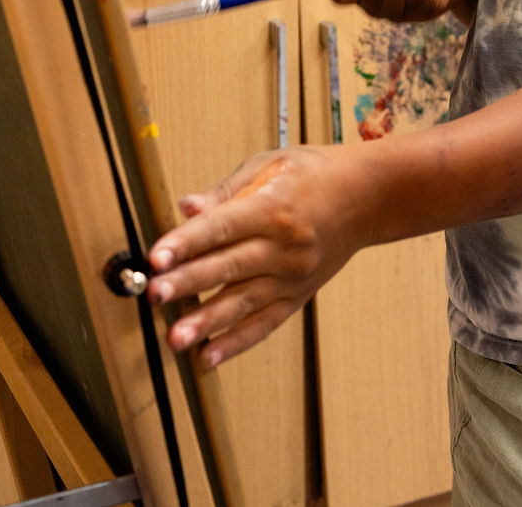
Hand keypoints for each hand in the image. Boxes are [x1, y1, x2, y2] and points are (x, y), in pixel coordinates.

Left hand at [147, 146, 368, 368]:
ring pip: (244, 302)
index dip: (187, 242)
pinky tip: (208, 357)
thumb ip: (225, 190)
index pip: (223, 227)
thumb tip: (184, 207)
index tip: (157, 256)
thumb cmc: (314, 174)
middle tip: (155, 295)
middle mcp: (284, 246)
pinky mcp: (297, 297)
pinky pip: (264, 324)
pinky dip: (236, 343)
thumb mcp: (270, 165)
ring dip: (207, 322)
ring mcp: (292, 276)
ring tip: (175, 338)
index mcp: (273, 207)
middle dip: (189, 282)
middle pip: (230, 267)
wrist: (367, 198)